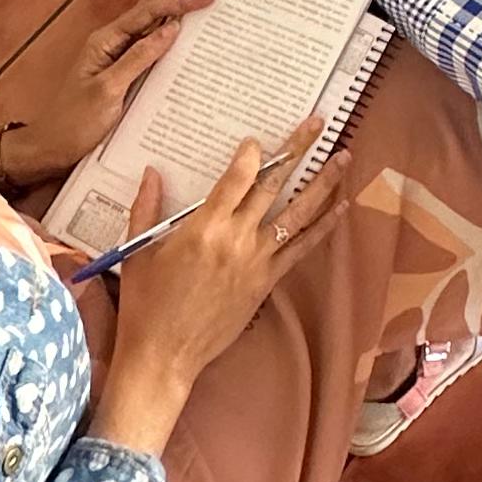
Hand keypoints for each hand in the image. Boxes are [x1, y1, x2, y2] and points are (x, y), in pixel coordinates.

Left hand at [2, 0, 209, 183]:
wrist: (52, 148)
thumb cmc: (74, 121)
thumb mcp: (109, 89)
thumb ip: (139, 57)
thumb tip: (171, 29)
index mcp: (105, 40)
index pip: (148, 11)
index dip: (179, 2)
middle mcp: (111, 44)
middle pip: (150, 13)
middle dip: (179, 2)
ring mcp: (116, 59)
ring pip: (150, 32)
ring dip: (175, 23)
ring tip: (204, 18)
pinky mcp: (121, 76)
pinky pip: (148, 55)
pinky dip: (167, 48)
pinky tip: (183, 52)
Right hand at [90, 128, 351, 456]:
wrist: (164, 356)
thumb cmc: (146, 305)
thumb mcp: (138, 252)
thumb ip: (146, 208)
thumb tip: (151, 172)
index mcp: (203, 227)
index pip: (237, 178)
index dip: (251, 154)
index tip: (258, 139)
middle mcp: (236, 239)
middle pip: (273, 186)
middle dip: (297, 151)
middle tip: (319, 124)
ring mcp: (256, 261)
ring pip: (297, 214)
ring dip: (323, 183)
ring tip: (344, 158)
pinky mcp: (266, 282)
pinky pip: (301, 249)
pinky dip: (323, 227)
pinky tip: (340, 208)